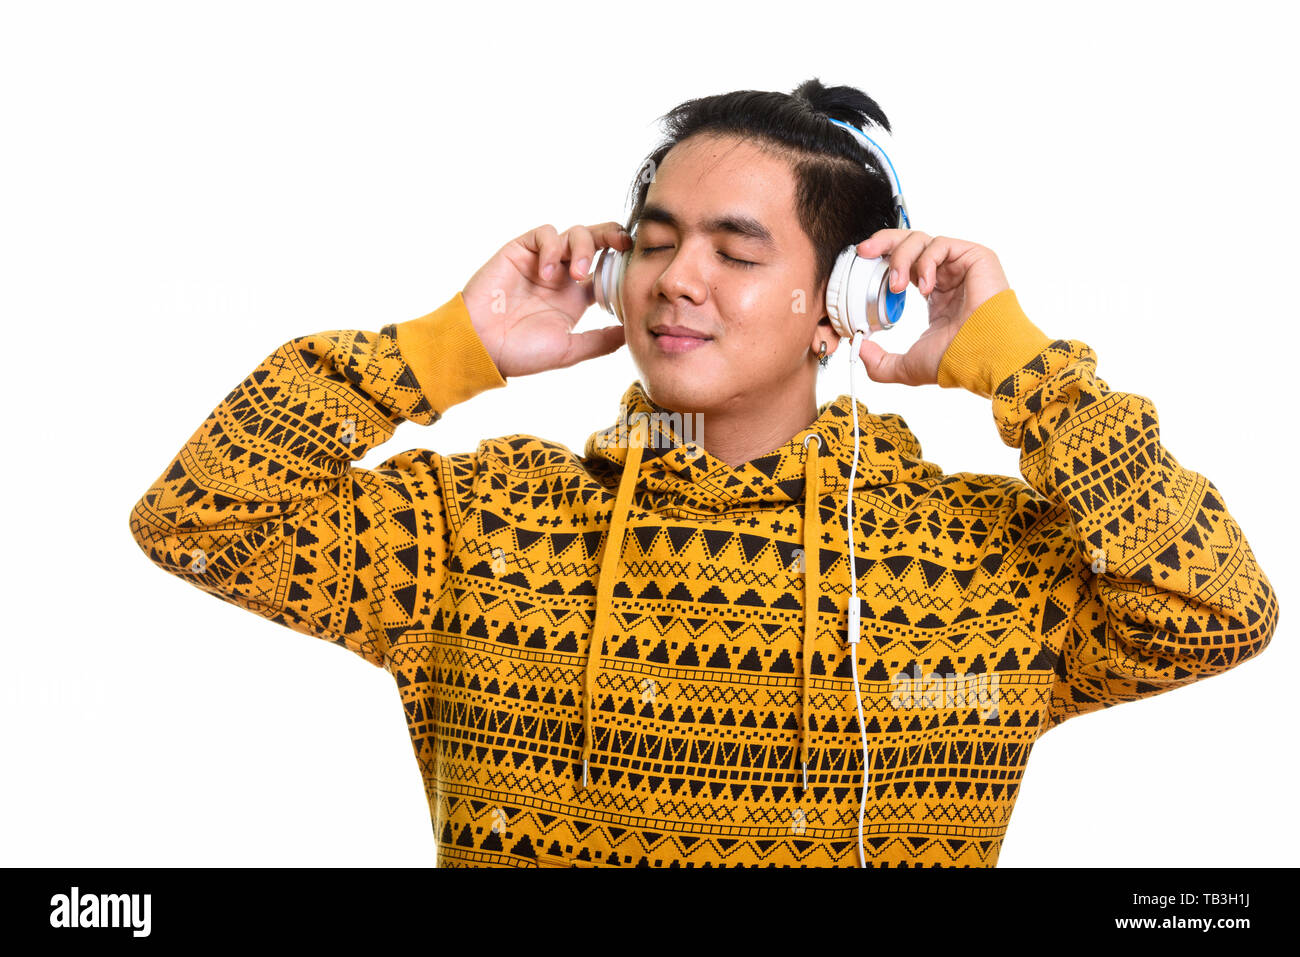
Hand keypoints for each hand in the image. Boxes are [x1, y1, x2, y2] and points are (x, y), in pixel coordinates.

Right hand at [460, 222, 632, 377]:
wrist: (480, 346)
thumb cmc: (520, 354)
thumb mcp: (568, 350)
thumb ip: (600, 341)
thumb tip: (632, 332)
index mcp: (576, 297)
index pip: (607, 269)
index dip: (623, 263)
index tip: (637, 265)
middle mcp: (562, 275)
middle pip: (596, 242)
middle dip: (613, 236)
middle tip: (624, 244)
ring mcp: (542, 261)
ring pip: (574, 233)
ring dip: (582, 248)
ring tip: (576, 274)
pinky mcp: (521, 250)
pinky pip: (545, 234)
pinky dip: (551, 247)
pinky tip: (546, 272)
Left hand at [852, 229, 1009, 385]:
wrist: (983, 355)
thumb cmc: (956, 359)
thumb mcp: (907, 366)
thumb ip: (880, 363)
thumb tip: (858, 350)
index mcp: (933, 293)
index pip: (904, 264)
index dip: (882, 260)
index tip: (862, 264)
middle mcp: (946, 276)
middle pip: (910, 241)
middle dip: (883, 242)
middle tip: (864, 252)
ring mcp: (960, 265)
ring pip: (922, 240)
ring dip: (901, 258)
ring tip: (896, 286)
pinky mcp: (975, 256)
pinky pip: (941, 244)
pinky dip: (926, 262)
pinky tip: (925, 287)